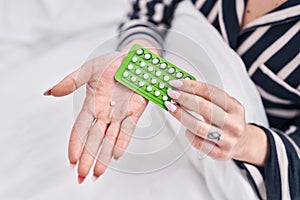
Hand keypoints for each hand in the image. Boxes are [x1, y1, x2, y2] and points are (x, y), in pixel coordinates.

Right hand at [44, 51, 147, 182]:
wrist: (134, 59)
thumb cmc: (111, 63)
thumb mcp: (88, 69)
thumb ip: (71, 81)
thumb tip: (49, 93)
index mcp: (92, 105)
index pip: (80, 128)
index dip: (75, 144)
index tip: (71, 160)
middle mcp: (105, 113)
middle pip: (94, 139)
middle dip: (88, 158)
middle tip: (82, 176)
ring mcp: (120, 114)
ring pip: (110, 139)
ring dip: (103, 156)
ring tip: (97, 172)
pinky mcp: (135, 112)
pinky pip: (128, 129)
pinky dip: (122, 141)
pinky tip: (116, 155)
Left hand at [164, 79, 267, 165]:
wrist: (243, 142)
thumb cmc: (229, 120)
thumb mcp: (224, 105)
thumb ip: (206, 97)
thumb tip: (181, 89)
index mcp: (236, 108)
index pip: (211, 93)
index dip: (192, 86)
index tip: (178, 83)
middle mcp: (234, 124)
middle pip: (205, 108)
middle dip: (185, 99)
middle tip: (172, 94)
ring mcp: (228, 140)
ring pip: (199, 127)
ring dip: (181, 115)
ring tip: (172, 108)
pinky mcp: (220, 154)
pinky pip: (198, 143)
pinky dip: (189, 134)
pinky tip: (186, 128)